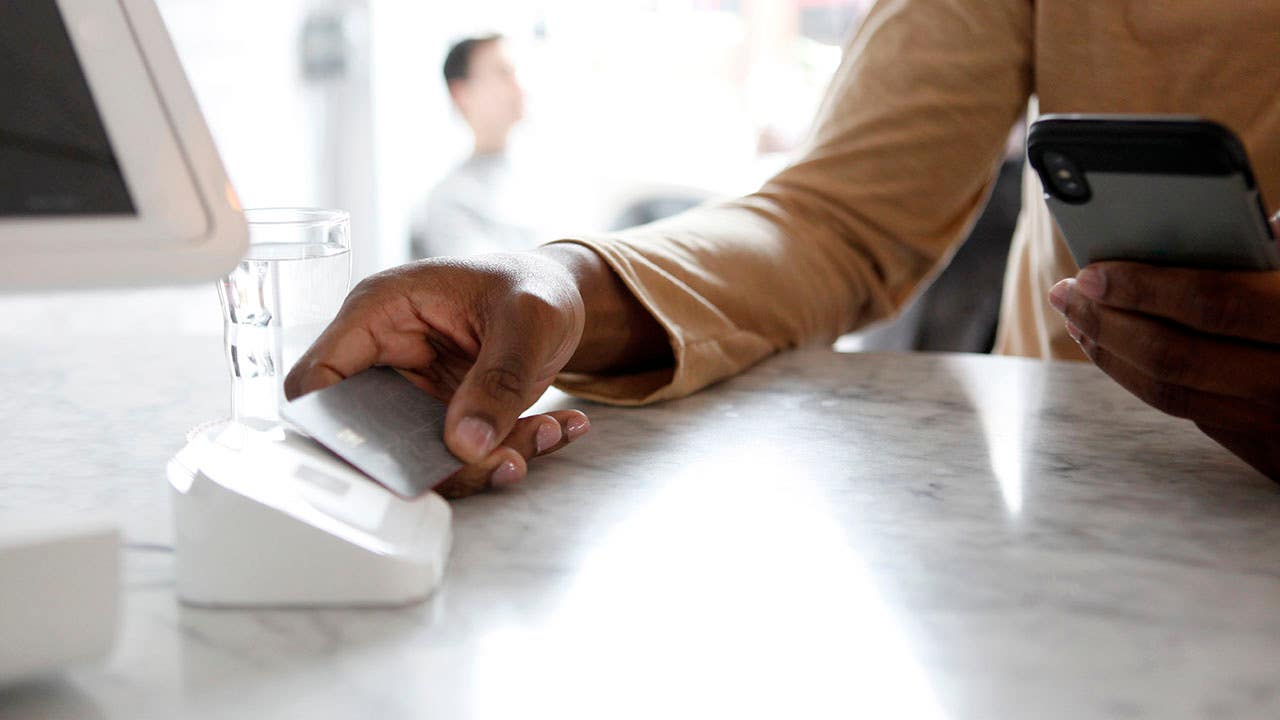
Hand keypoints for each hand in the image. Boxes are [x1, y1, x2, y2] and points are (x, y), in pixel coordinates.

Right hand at [285, 251, 589, 496]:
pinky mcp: (442, 422)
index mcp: (380, 313)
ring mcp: (412, 396)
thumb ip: (499, 380)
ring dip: (484, 462)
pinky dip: (509, 454)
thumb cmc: (532, 286)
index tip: (380, 462)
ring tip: (546, 433)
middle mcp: (386, 359)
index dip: (330, 425)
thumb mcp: (527, 319)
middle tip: (500, 459)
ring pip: (420, 458)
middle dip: (435, 462)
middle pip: (369, 435)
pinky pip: (460, 459)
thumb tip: (466, 444)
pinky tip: (555, 429)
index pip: (319, 377)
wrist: (561, 298)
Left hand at [1049, 259, 1279, 479]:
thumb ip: (1251, 253)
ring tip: (1075, 316)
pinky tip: (1109, 349)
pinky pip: (1188, 414)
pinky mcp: (1268, 452)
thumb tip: (1167, 237)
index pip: (1211, 305)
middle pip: (1174, 357)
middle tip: (1064, 293)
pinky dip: (1137, 379)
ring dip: (1110, 353)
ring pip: (1171, 395)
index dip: (1142, 288)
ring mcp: (1278, 424)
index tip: (1089, 274)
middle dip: (1106, 322)